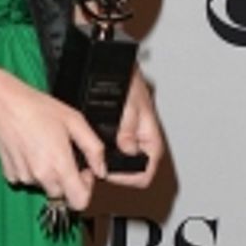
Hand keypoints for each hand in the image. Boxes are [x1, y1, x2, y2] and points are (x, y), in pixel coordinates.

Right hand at [0, 67, 107, 211]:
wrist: (2, 104)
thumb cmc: (36, 108)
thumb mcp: (75, 121)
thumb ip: (94, 149)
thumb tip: (101, 169)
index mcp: (60, 166)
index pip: (79, 201)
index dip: (86, 189)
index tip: (83, 171)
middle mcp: (41, 177)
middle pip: (62, 194)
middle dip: (67, 179)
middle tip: (64, 154)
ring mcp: (24, 177)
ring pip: (44, 186)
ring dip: (49, 172)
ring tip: (44, 145)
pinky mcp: (10, 174)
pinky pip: (28, 179)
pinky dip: (32, 169)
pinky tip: (30, 149)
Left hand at [102, 65, 163, 190]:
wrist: (121, 68)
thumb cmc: (130, 80)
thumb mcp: (129, 104)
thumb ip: (128, 128)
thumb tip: (127, 148)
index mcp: (151, 137)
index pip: (146, 171)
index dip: (128, 177)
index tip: (110, 173)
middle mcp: (143, 140)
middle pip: (134, 170)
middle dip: (117, 172)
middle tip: (98, 168)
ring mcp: (133, 137)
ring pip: (124, 161)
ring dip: (110, 163)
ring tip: (95, 160)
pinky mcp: (123, 133)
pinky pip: (116, 150)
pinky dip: (105, 152)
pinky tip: (95, 148)